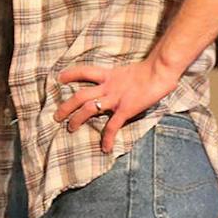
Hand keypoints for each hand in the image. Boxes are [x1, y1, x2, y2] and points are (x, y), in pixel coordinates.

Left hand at [55, 58, 178, 153]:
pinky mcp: (125, 109)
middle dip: (66, 106)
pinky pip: (113, 126)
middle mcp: (108, 86)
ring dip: (77, 119)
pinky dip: (107, 138)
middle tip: (56, 116)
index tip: (59, 78)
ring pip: (89, 108)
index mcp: (109, 75)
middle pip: (80, 95)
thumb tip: (125, 83)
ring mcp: (115, 98)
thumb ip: (122, 78)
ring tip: (70, 129)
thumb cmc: (152, 69)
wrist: (161, 70)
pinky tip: (105, 149)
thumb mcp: (130, 71)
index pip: (85, 72)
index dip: (71, 74)